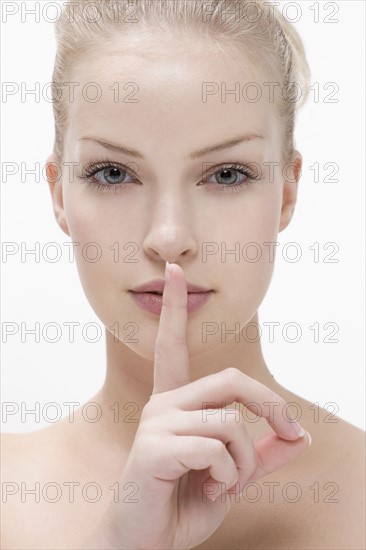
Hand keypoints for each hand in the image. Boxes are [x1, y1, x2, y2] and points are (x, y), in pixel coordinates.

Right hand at [93, 262, 310, 549]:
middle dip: (271, 406)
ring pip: (231, 422)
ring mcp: (157, 423)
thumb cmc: (181, 506)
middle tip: (292, 434)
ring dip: (245, 463)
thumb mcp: (233, 476)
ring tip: (224, 485)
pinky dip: (230, 478)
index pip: (173, 345)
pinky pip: (218, 449)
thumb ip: (263, 453)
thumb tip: (300, 434)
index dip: (176, 307)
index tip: (173, 272)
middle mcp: (163, 404)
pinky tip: (209, 491)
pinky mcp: (155, 447)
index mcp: (175, 404)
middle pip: (232, 380)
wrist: (145, 546)